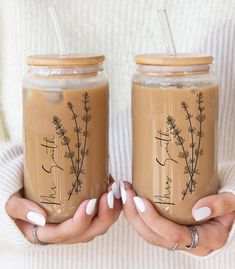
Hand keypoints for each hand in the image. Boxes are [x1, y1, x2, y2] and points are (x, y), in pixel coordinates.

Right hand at [6, 181, 120, 244]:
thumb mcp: (12, 203)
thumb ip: (20, 210)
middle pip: (90, 232)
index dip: (81, 221)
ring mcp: (78, 223)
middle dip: (104, 216)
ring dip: (112, 210)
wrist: (27, 191)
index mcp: (48, 233)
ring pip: (100, 224)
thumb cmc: (20, 197)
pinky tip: (114, 187)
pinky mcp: (86, 213)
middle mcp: (66, 231)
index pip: (67, 233)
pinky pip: (103, 213)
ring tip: (116, 190)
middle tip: (109, 195)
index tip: (89, 202)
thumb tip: (40, 217)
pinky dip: (112, 203)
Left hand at [121, 181, 234, 255]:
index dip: (154, 220)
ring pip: (150, 234)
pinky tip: (132, 197)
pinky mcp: (172, 227)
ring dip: (133, 214)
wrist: (229, 198)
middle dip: (136, 216)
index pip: (175, 235)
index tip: (140, 200)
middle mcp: (192, 243)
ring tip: (125, 192)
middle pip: (156, 237)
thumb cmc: (231, 199)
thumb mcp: (233, 200)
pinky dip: (138, 213)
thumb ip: (220, 205)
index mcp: (208, 239)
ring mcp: (180, 237)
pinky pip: (151, 226)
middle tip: (127, 193)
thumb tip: (197, 211)